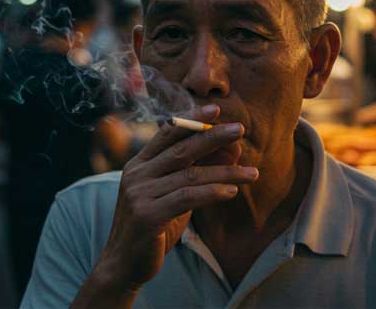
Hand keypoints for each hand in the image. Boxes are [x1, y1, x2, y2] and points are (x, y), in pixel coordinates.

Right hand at [88, 105, 258, 292]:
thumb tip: (231, 151)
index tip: (217, 109)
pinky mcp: (147, 215)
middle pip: (181, 149)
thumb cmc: (153, 228)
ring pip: (190, 175)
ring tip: (252, 173)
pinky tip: (232, 192)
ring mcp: (140, 194)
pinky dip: (212, 193)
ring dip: (225, 172)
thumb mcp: (174, 196)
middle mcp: (137, 174)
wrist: (123, 265)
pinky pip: (187, 198)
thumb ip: (194, 174)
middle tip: (240, 129)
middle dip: (213, 137)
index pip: (167, 133)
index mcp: (139, 164)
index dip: (192, 119)